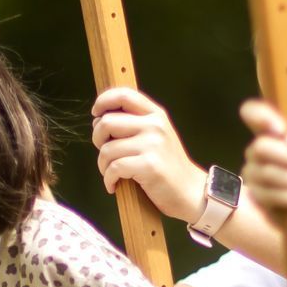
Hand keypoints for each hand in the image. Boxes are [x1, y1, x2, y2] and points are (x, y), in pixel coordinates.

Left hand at [90, 88, 207, 221]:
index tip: (95, 114)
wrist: (190, 191)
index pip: (124, 95)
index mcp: (155, 115)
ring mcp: (153, 144)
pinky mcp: (149, 165)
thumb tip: (98, 120)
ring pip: (107, 149)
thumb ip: (132, 125)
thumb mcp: (155, 137)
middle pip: (106, 122)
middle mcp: (154, 125)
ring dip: (103, 166)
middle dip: (97, 140)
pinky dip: (108, 180)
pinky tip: (114, 185)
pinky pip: (114, 168)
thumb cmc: (167, 166)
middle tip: (105, 155)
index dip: (103, 101)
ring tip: (112, 174)